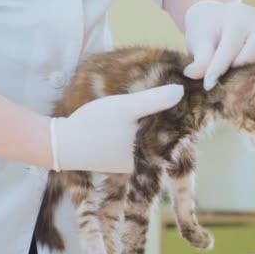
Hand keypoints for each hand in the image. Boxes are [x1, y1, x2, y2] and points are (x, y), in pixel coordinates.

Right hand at [51, 84, 183, 172]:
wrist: (64, 145)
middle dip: (174, 116)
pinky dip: (146, 128)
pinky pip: (144, 141)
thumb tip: (182, 91)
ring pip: (156, 138)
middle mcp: (150, 161)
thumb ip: (155, 100)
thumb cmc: (95, 125)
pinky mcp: (126, 159)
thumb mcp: (126, 107)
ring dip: (160, 122)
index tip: (190, 92)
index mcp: (155, 152)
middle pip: (170, 135)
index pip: (181, 131)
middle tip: (178, 91)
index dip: (186, 112)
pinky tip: (145, 113)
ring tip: (164, 98)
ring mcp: (138, 162)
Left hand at [183, 0, 254, 90]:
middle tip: (222, 87)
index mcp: (239, 18)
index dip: (219, 68)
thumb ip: (199, 58)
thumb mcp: (198, 40)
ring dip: (250, 79)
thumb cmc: (207, 30)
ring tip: (232, 91)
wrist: (218, 21)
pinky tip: (242, 91)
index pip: (231, 46)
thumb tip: (192, 74)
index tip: (208, 85)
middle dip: (239, 72)